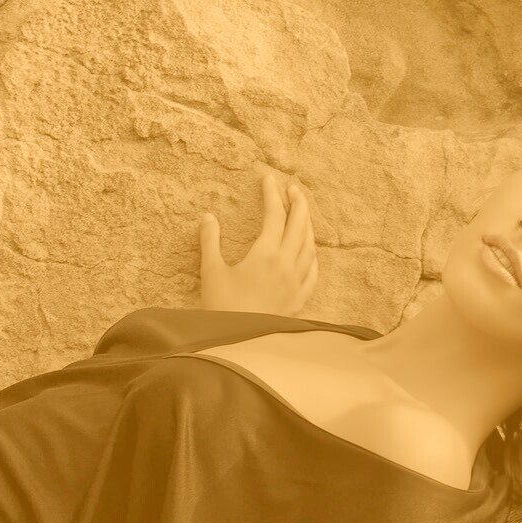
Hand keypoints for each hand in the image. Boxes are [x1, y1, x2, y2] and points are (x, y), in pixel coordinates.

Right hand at [198, 166, 320, 316]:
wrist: (240, 344)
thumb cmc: (222, 308)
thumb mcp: (211, 272)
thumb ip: (210, 241)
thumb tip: (208, 217)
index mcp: (265, 254)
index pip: (274, 215)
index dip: (271, 194)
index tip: (268, 179)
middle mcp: (286, 264)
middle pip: (299, 224)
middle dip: (297, 202)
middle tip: (293, 188)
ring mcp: (297, 281)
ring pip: (309, 244)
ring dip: (307, 224)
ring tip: (302, 213)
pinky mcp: (300, 298)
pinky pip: (313, 269)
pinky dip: (312, 253)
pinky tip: (309, 250)